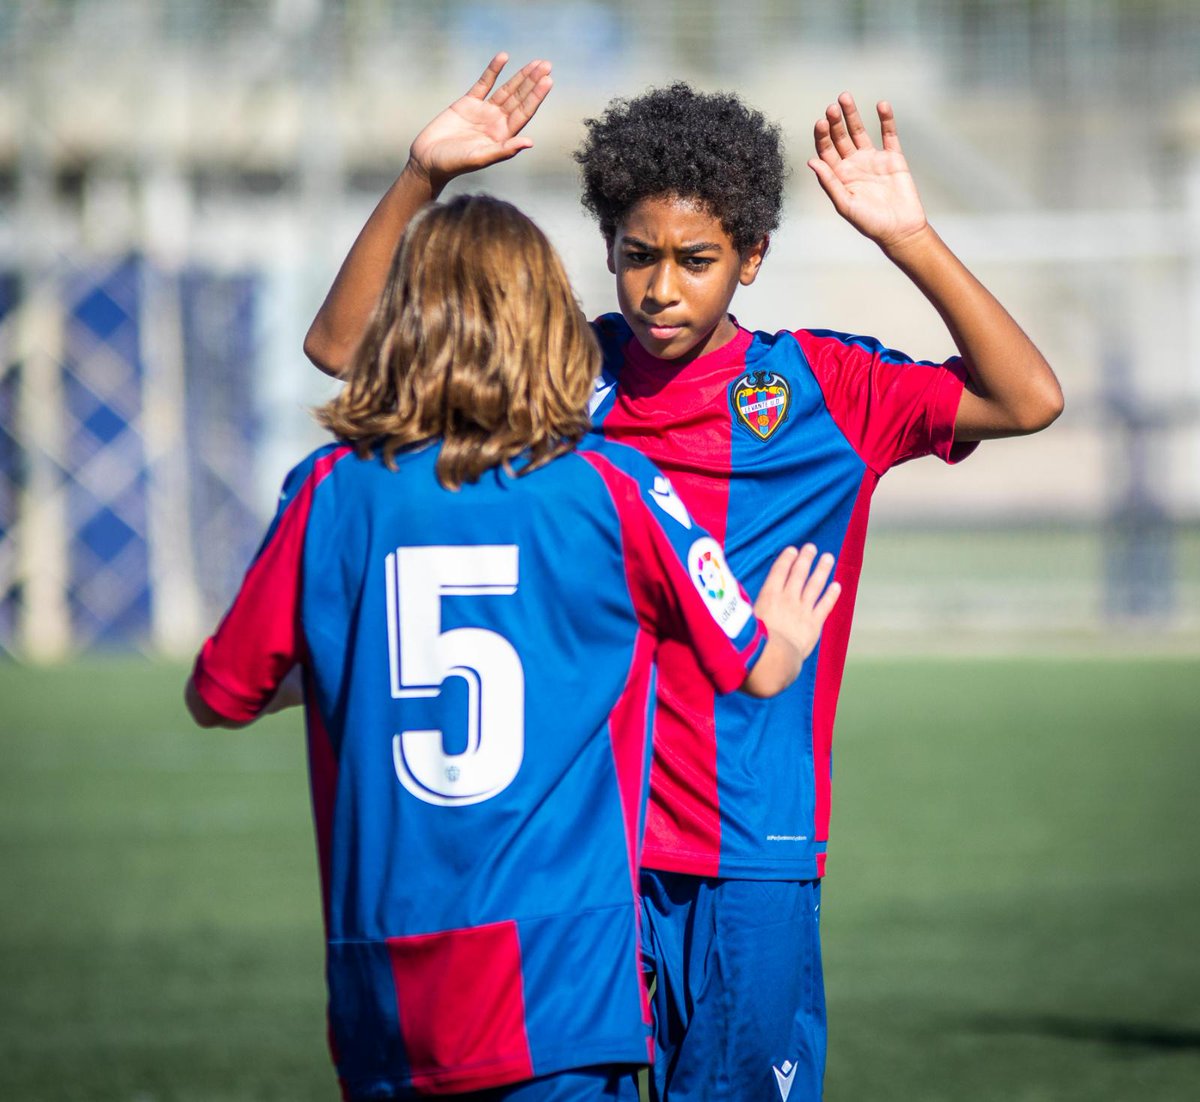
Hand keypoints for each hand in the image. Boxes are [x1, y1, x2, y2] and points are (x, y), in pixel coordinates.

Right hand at [408, 53, 552, 190]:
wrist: (428, 160)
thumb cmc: (454, 164)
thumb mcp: (480, 158)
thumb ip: (504, 150)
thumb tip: (530, 142)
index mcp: (503, 136)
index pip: (524, 113)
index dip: (536, 97)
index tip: (548, 81)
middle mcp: (496, 123)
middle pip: (518, 98)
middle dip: (532, 82)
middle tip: (547, 65)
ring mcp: (483, 111)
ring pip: (506, 89)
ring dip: (520, 76)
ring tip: (536, 62)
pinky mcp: (467, 103)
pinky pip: (483, 83)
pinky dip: (493, 70)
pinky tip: (503, 57)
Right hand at [754, 544, 840, 661]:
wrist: (773, 659)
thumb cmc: (753, 641)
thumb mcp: (743, 618)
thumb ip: (743, 605)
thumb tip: (730, 595)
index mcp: (769, 596)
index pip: (779, 572)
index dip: (787, 559)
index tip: (793, 550)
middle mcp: (787, 599)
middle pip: (798, 574)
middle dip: (805, 559)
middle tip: (811, 547)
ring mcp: (802, 611)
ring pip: (814, 586)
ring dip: (822, 571)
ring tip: (828, 558)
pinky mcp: (813, 624)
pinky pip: (825, 606)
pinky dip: (831, 595)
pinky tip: (836, 586)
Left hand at [808, 93, 927, 251]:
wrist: (900, 229)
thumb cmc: (870, 223)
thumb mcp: (845, 205)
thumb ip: (829, 183)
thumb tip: (811, 162)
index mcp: (838, 176)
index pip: (825, 151)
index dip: (822, 135)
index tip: (821, 121)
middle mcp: (853, 165)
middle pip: (840, 137)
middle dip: (835, 121)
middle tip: (832, 106)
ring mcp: (872, 159)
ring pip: (859, 131)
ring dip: (852, 115)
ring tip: (845, 97)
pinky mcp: (893, 157)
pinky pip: (888, 134)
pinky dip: (886, 119)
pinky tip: (881, 105)